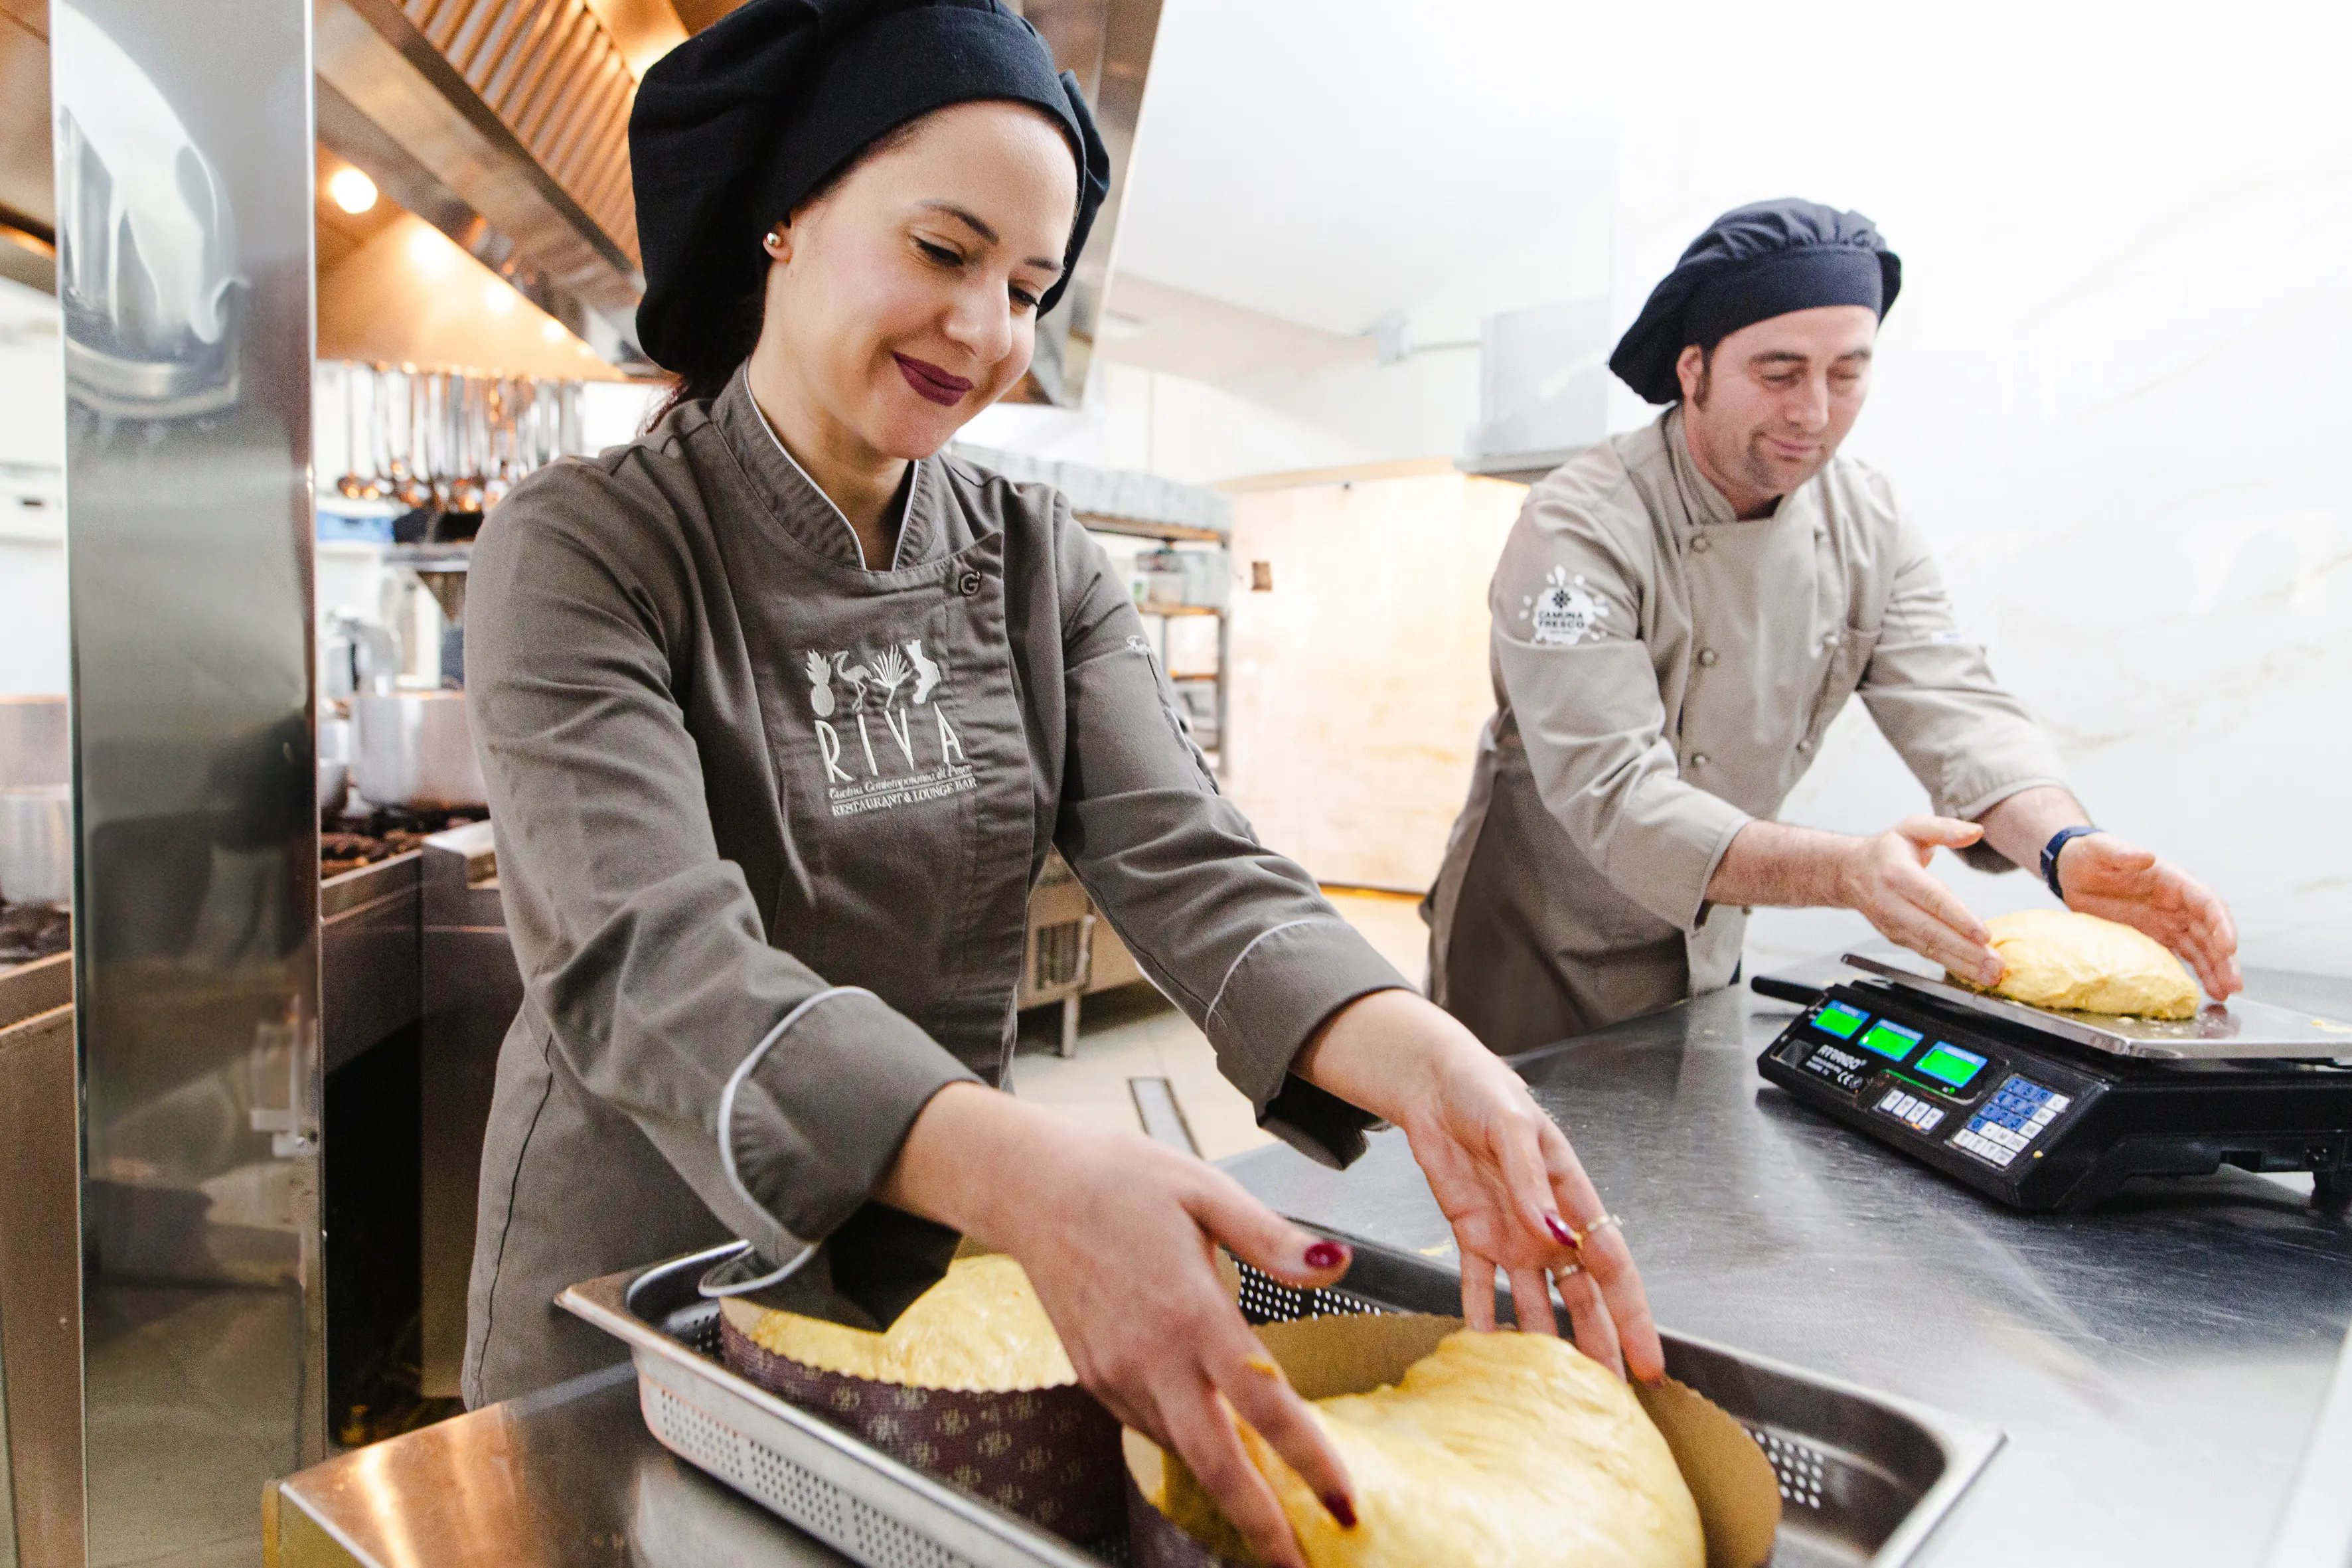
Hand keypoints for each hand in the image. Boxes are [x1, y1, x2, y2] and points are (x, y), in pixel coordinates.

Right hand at [882, 1085, 1355, 1567]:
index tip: (1344, 1503)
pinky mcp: (1095, 1377)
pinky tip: (1213, 1444)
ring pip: (1182, 1450)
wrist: (1031, 1188)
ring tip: (1271, 1515)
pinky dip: (1187, 1447)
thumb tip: (1336, 1263)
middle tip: (1297, 1564)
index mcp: (1190, 1310)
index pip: (1264, 1404)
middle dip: (1260, 1523)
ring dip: (1227, 1488)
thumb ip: (1273, 1239)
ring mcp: (1117, 1373)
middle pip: (1214, 1462)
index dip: (1310, 1461)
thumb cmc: (1122, 1179)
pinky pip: (1150, 1427)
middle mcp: (1151, 1355)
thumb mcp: (1205, 1190)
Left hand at [1297, 991, 1663, 1382]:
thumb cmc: (1485, 1092)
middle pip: (1581, 1298)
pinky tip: (1488, 1354)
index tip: (1648, 1360)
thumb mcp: (1513, 1129)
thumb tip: (1555, 1235)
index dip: (1633, 1316)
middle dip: (1598, 1346)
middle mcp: (1548, 1226)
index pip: (1613, 1266)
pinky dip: (1483, 1320)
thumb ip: (1532, 1183)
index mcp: (1572, 1198)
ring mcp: (1512, 1235)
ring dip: (1544, 1342)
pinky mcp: (1472, 1236)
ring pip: (1536, 1303)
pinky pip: (1480, 1288)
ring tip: (1552, 1391)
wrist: (1434, 1085)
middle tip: (1609, 1397)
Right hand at [1834, 816, 2002, 985]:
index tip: (1984, 934)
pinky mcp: (1897, 938)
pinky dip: (1951, 965)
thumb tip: (1976, 831)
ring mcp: (1893, 924)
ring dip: (1962, 964)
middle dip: (1966, 951)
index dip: (1958, 918)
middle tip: (1995, 963)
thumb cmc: (1885, 850)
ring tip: (1990, 974)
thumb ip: (1945, 829)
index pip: (1931, 898)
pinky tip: (1973, 971)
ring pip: (1929, 948)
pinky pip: (1926, 953)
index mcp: (1897, 873)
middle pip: (1932, 931)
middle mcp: (1892, 903)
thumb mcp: (1912, 828)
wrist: (1848, 872)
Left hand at [2058, 834, 2241, 998]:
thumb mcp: (2102, 851)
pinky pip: (2182, 956)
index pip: (2207, 904)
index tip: (2228, 947)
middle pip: (2210, 932)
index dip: (2220, 925)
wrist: (2072, 871)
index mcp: (2173, 881)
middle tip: (2234, 984)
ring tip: (2225, 995)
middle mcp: (2178, 903)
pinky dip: (2195, 972)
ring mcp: (2168, 921)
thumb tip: (2148, 856)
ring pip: (2201, 948)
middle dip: (2224, 958)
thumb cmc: (2090, 857)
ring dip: (2215, 970)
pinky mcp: (2156, 937)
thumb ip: (2123, 854)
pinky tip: (2206, 990)